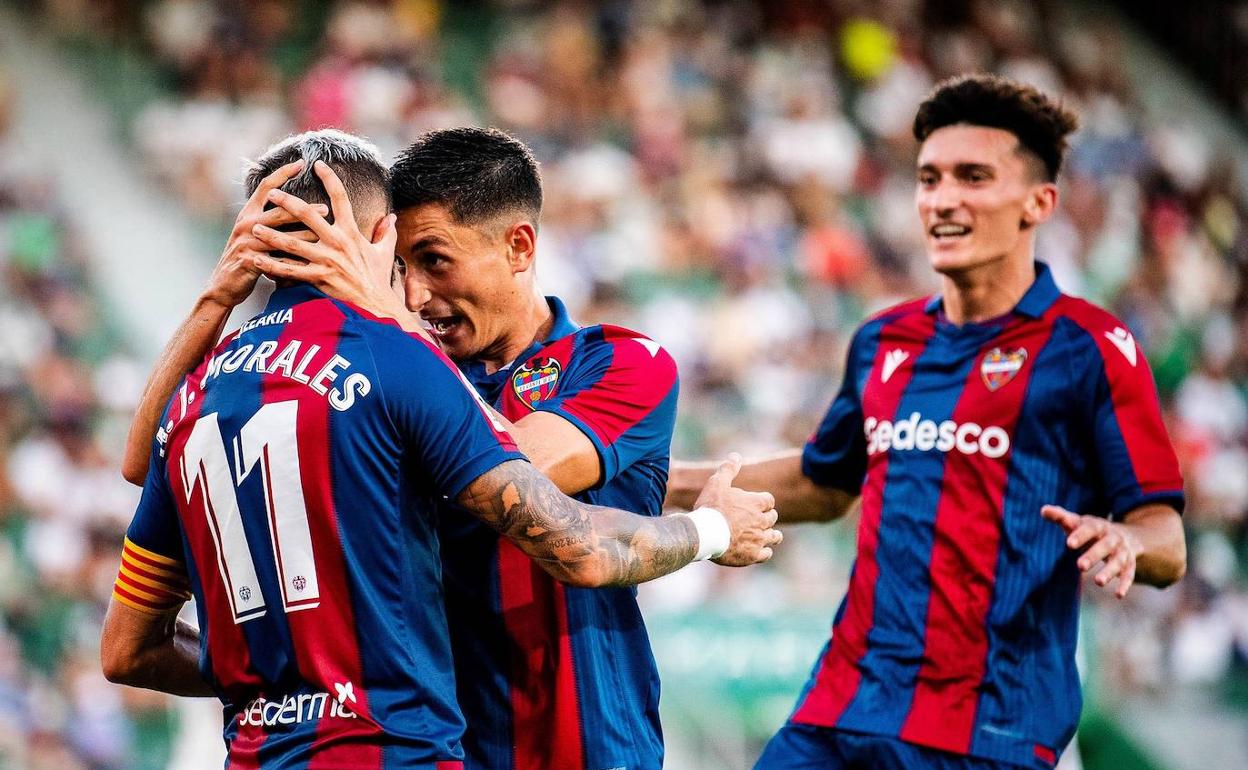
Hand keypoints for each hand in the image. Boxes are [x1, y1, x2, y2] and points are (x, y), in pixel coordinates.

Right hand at [204, 159, 326, 307]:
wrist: (223, 285)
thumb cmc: (247, 259)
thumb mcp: (255, 236)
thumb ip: (272, 223)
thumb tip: (298, 209)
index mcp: (248, 213)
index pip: (266, 186)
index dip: (283, 173)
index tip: (301, 162)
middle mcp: (246, 224)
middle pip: (278, 211)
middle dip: (303, 208)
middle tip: (326, 207)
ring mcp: (246, 242)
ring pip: (280, 236)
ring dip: (304, 234)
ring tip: (324, 234)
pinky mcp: (249, 261)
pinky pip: (277, 261)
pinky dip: (295, 262)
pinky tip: (313, 263)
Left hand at [249, 160, 404, 321]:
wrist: (375, 304)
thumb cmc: (379, 278)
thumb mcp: (385, 252)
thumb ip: (387, 233)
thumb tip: (392, 217)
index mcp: (352, 232)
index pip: (340, 198)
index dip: (329, 179)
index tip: (318, 165)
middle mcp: (337, 242)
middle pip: (307, 215)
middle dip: (287, 202)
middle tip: (271, 193)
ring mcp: (326, 260)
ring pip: (293, 243)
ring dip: (271, 234)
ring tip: (255, 227)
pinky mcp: (318, 277)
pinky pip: (290, 271)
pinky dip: (272, 266)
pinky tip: (257, 261)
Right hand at [693, 453, 781, 566]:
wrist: (704, 534)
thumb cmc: (711, 507)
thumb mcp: (717, 483)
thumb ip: (728, 469)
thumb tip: (735, 455)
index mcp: (756, 503)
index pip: (769, 501)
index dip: (763, 502)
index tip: (755, 504)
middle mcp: (761, 521)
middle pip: (772, 517)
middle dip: (766, 517)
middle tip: (756, 519)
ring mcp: (759, 539)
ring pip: (774, 536)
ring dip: (771, 535)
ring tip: (763, 535)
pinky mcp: (753, 555)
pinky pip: (766, 554)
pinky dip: (764, 552)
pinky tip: (758, 550)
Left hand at [1042, 504, 1142, 597]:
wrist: (1125, 536)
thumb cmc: (1092, 531)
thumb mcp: (1079, 523)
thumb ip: (1061, 517)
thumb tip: (1043, 510)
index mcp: (1099, 526)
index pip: (1090, 528)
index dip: (1080, 535)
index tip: (1069, 543)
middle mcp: (1113, 538)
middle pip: (1105, 545)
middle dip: (1093, 555)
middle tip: (1080, 566)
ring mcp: (1123, 552)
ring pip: (1118, 561)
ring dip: (1109, 571)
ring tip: (1098, 582)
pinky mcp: (1129, 565)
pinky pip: (1129, 575)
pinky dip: (1125, 584)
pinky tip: (1118, 595)